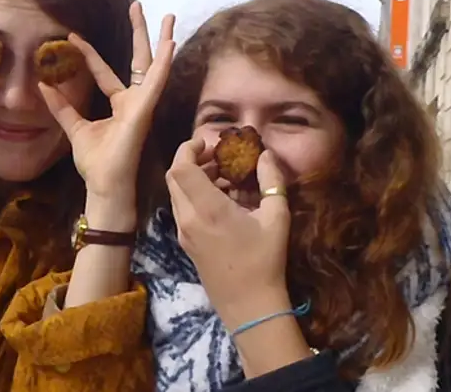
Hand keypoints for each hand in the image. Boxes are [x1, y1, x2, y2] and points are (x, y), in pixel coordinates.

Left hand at [39, 2, 175, 222]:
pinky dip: (164, 63)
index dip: (89, 54)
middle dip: (140, 33)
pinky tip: (170, 43)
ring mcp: (143, 105)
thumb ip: (62, 107)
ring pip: (153, 66)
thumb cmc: (95, 164)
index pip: (104, 72)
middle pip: (139, 60)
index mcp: (121, 105)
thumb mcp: (74, 128)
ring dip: (162, 40)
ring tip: (168, 16)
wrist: (104, 186)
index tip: (72, 37)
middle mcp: (135, 102)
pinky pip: (155, 83)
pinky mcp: (145, 111)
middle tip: (138, 6)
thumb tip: (43, 84)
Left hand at [165, 138, 292, 330]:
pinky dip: (193, 195)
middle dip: (190, 159)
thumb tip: (265, 154)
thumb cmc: (265, 261)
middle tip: (216, 157)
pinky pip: (181, 208)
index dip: (188, 148)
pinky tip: (220, 199)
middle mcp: (188, 218)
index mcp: (208, 209)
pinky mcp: (185, 243)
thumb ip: (271, 181)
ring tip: (222, 176)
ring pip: (175, 193)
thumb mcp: (276, 218)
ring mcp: (184, 232)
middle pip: (173, 176)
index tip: (208, 143)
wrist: (248, 306)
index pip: (180, 168)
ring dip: (192, 178)